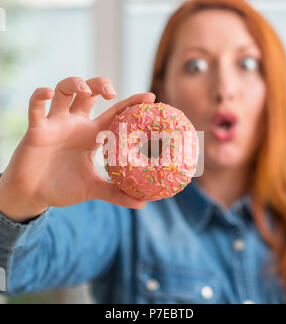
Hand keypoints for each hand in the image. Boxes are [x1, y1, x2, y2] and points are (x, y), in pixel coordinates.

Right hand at [0, 77, 155, 220]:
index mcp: (92, 135)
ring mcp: (56, 124)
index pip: (114, 113)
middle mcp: (75, 124)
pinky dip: (40, 96)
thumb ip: (116, 193)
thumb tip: (142, 204)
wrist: (35, 195)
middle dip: (99, 85)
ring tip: (85, 91)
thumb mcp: (93, 189)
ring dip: (74, 84)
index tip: (150, 97)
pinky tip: (48, 94)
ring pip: (64, 91)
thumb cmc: (64, 188)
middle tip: (111, 92)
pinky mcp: (37, 129)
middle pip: (89, 93)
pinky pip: (36, 107)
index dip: (131, 102)